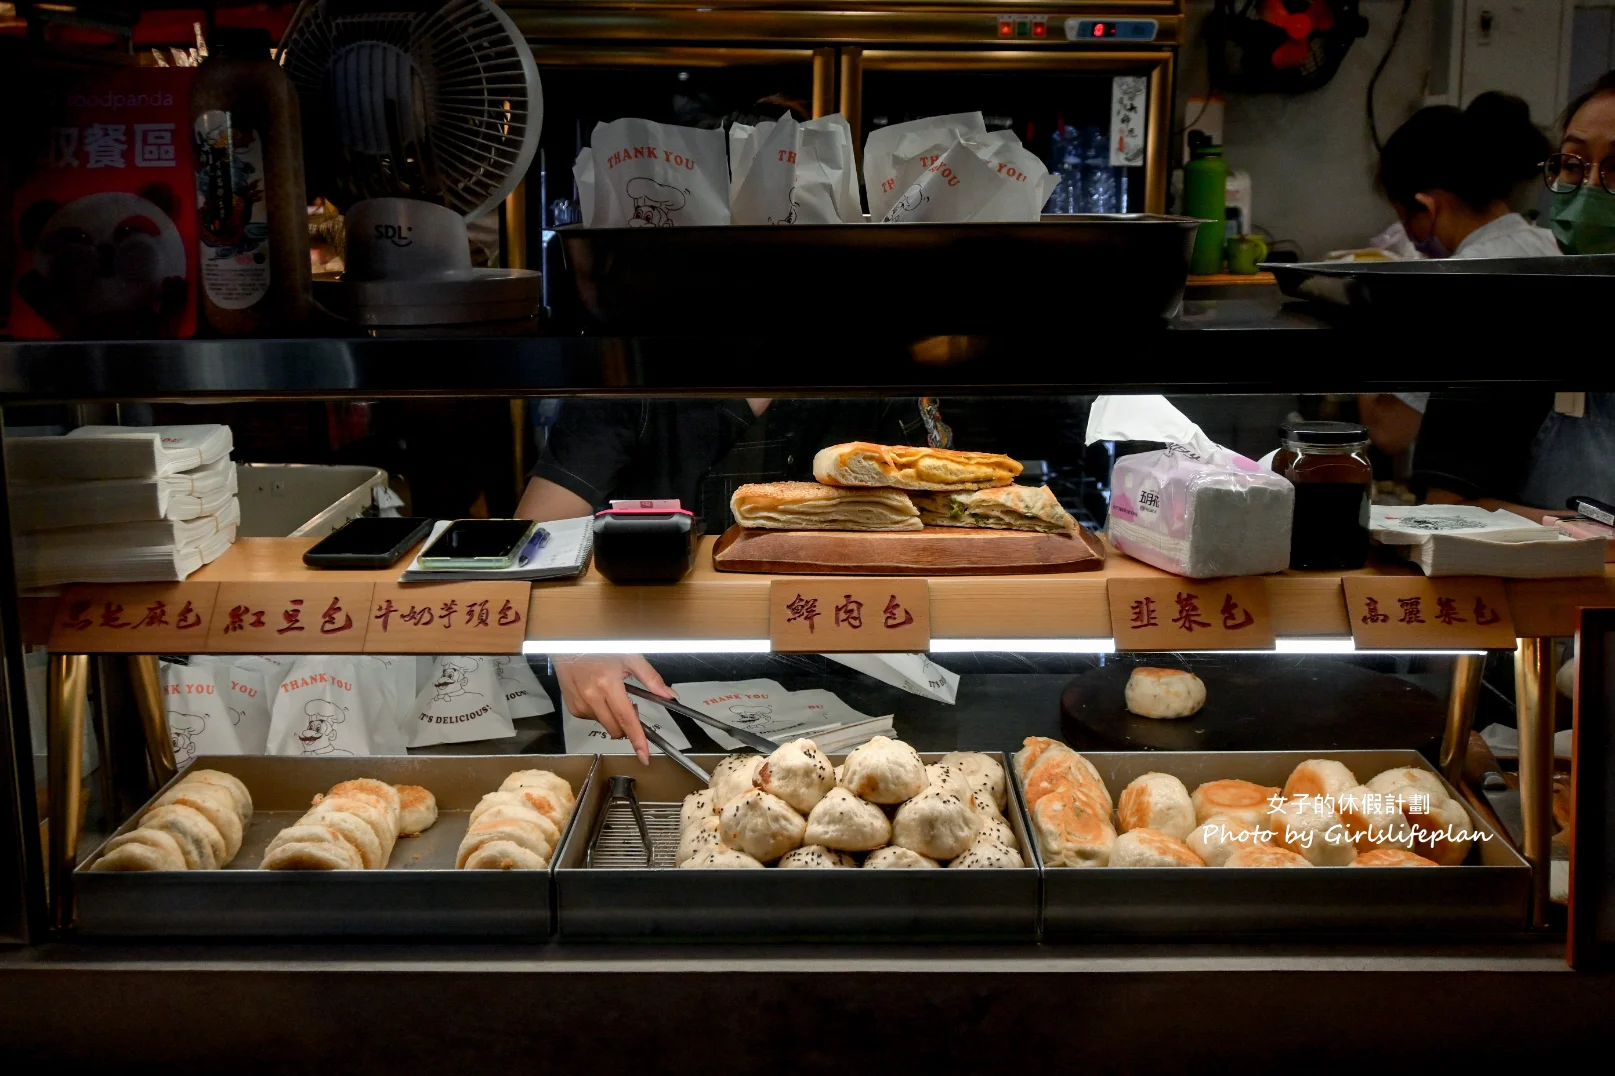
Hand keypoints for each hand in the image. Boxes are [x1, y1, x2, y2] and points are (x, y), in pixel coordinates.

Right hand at [554, 655, 673, 763]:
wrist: (570, 642)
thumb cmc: (599, 646)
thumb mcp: (630, 657)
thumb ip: (651, 678)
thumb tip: (668, 694)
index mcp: (608, 683)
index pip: (627, 719)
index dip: (637, 739)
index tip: (643, 755)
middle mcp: (591, 695)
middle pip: (615, 728)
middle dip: (627, 725)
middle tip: (630, 703)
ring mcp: (579, 702)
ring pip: (603, 724)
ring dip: (612, 716)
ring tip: (611, 694)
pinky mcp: (572, 705)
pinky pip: (590, 718)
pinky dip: (598, 712)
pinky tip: (598, 695)